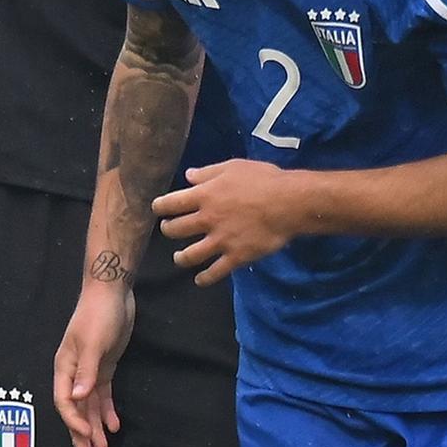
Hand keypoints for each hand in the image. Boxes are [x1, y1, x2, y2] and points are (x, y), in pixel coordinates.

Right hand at [53, 275, 138, 446]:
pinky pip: (103, 395)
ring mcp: (89, 371)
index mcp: (65, 367)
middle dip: (82, 432)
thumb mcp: (94, 343)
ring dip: (95, 426)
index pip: (65, 401)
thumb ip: (86, 371)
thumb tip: (77, 398)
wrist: (112, 293)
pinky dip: (107, 410)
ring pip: (89, 405)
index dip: (74, 421)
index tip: (87, 435)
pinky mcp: (104, 368)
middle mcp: (74, 372)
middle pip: (76, 408)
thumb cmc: (99, 315)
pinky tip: (114, 425)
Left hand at [155, 162, 315, 284]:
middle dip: (167, 230)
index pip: (170, 203)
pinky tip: (200, 280)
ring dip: (180, 258)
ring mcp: (220, 241)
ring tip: (179, 258)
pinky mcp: (235, 256)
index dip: (160, 207)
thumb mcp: (234, 167)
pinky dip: (204, 278)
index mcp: (204, 196)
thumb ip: (208, 173)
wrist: (288, 203)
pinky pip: (215, 272)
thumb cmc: (263, 180)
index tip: (158, 209)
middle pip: (175, 230)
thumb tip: (188, 176)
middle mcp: (206, 220)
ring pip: (189, 255)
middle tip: (169, 230)